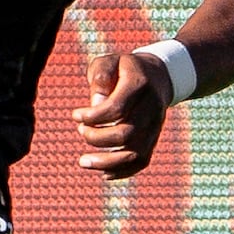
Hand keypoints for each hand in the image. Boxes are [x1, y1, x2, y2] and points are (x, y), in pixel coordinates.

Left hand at [74, 44, 178, 178]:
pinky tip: (103, 172)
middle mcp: (151, 108)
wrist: (157, 77)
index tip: (75, 115)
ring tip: (83, 161)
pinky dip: (121, 171)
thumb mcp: (109, 62)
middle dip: (96, 138)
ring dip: (106, 162)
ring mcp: (155, 127)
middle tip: (81, 130)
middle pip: (125, 134)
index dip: (92, 117)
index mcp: (139, 85)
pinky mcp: (153, 139)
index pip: (116, 108)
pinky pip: (141, 162)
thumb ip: (100, 78)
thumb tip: (96, 104)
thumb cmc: (124, 70)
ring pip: (134, 154)